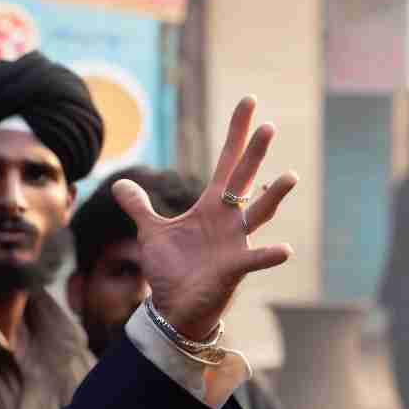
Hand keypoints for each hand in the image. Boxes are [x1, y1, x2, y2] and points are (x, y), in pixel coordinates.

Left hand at [123, 97, 296, 340]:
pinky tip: (284, 250)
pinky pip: (256, 259)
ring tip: (289, 176)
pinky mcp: (235, 267)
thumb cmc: (172, 268)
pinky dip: (269, 255)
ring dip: (273, 197)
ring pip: (259, 214)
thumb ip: (139, 207)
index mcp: (210, 207)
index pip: (226, 162)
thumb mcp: (151, 233)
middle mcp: (228, 219)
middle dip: (254, 154)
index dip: (236, 133)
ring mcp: (235, 242)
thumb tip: (119, 184)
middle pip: (244, 179)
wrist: (175, 306)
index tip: (249, 102)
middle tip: (268, 126)